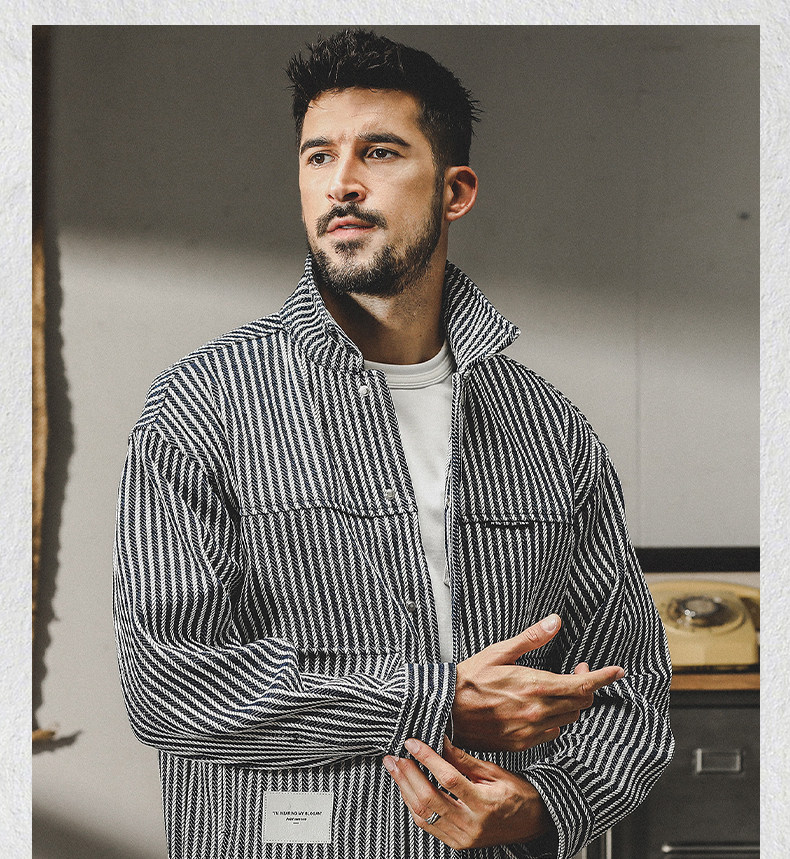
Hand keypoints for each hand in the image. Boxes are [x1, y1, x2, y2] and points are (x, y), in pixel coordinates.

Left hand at [383, 736, 553, 848]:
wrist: (534, 823)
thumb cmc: (517, 793)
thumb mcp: (494, 772)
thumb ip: (464, 760)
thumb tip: (439, 740)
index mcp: (485, 804)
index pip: (449, 779)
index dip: (427, 759)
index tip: (412, 743)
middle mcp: (472, 824)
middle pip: (430, 799)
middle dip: (408, 775)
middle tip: (394, 757)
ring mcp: (463, 838)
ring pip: (424, 815)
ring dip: (405, 790)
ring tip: (395, 770)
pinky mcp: (458, 844)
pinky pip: (428, 826)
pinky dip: (414, 806)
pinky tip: (407, 789)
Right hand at [453, 614, 624, 750]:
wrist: (445, 711)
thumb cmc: (468, 679)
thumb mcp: (499, 652)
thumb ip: (532, 638)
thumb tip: (555, 621)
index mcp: (535, 686)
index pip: (582, 685)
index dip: (604, 677)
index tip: (618, 671)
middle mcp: (538, 712)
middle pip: (581, 702)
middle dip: (586, 685)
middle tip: (577, 670)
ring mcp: (531, 731)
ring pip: (569, 718)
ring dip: (572, 702)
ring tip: (559, 687)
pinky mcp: (522, 743)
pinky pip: (552, 732)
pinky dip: (556, 718)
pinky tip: (543, 707)